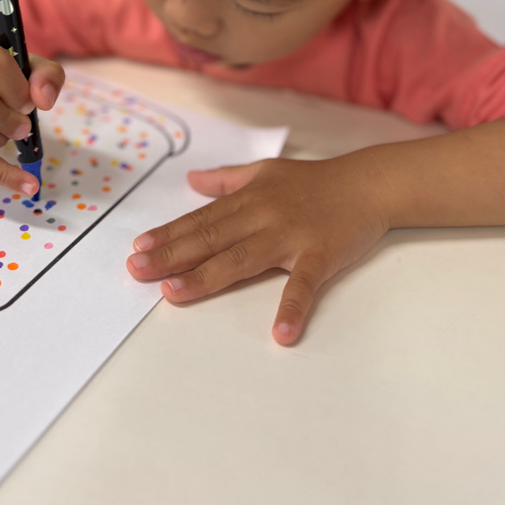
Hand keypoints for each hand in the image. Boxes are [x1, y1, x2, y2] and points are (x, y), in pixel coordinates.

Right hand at [0, 38, 64, 193]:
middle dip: (8, 120)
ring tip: (6, 131)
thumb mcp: (26, 65)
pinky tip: (28, 184)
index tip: (29, 102)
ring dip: (1, 140)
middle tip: (23, 124)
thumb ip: (46, 75)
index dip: (19, 88)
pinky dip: (3, 176)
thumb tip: (44, 101)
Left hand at [127, 155, 389, 344]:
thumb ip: (227, 179)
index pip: (201, 219)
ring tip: (175, 294)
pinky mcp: (320, 255)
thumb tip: (192, 179)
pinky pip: (303, 285)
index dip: (169, 234)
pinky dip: (292, 308)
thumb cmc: (314, 181)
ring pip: (242, 259)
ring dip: (207, 276)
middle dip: (171, 255)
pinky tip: (280, 333)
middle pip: (210, 238)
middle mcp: (262, 215)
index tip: (138, 247)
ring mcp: (290, 236)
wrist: (367, 183)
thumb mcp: (265, 171)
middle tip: (137, 271)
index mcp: (248, 198)